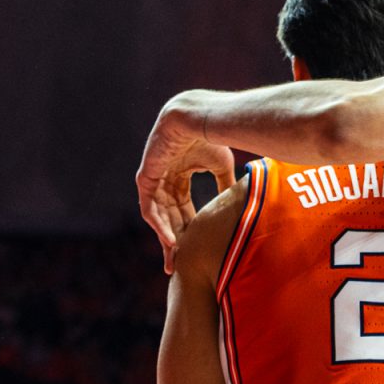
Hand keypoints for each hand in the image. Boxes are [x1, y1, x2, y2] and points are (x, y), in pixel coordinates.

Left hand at [136, 97, 235, 273]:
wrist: (199, 118)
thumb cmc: (212, 137)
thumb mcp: (221, 168)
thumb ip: (224, 186)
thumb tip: (237, 203)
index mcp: (180, 176)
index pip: (182, 209)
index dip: (189, 229)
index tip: (195, 250)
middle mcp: (165, 180)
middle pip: (168, 217)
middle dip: (174, 241)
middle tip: (178, 265)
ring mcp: (154, 179)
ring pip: (158, 216)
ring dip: (166, 238)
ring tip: (175, 259)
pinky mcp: (146, 177)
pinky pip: (149, 208)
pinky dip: (160, 225)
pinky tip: (171, 240)